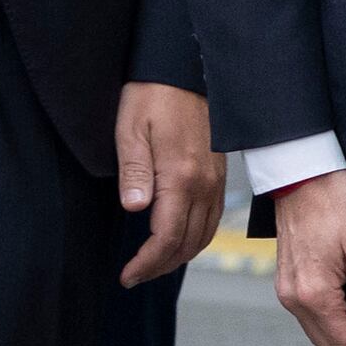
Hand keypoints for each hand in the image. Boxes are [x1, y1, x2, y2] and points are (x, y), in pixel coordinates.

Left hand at [111, 81, 224, 287]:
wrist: (185, 69)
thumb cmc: (153, 95)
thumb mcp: (131, 129)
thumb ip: (134, 171)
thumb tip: (135, 208)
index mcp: (181, 177)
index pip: (166, 238)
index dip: (146, 263)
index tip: (126, 274)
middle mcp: (204, 185)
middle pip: (186, 245)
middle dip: (159, 267)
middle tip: (134, 276)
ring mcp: (216, 182)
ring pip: (202, 236)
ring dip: (178, 257)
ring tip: (152, 264)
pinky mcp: (219, 176)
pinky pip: (212, 220)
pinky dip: (194, 239)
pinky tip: (176, 240)